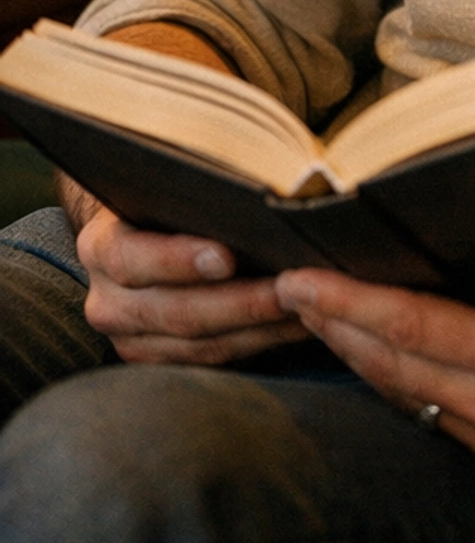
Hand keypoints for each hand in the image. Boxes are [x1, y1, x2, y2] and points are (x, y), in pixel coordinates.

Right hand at [72, 195, 307, 365]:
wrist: (139, 231)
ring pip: (201, 344)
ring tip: (305, 305)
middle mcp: (108, 302)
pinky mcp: (161, 360)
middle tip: (289, 288)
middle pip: (175, 311)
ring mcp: (131, 339)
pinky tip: (296, 322)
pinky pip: (215, 359)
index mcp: (100, 248)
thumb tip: (255, 181)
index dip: (178, 260)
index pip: (131, 259)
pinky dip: (260, 342)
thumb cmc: (166, 198)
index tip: (227, 256)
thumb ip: (195, 187)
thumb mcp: (167, 185)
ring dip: (259, 327)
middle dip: (240, 301)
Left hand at [273, 208, 474, 478]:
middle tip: (287, 290)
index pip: (407, 328)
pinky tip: (387, 359)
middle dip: (335, 328)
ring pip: (407, 396)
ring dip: (359, 358)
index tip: (296, 279)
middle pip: (391, 367)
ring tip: (320, 319)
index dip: (346, 303)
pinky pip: (435, 416)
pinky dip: (399, 382)